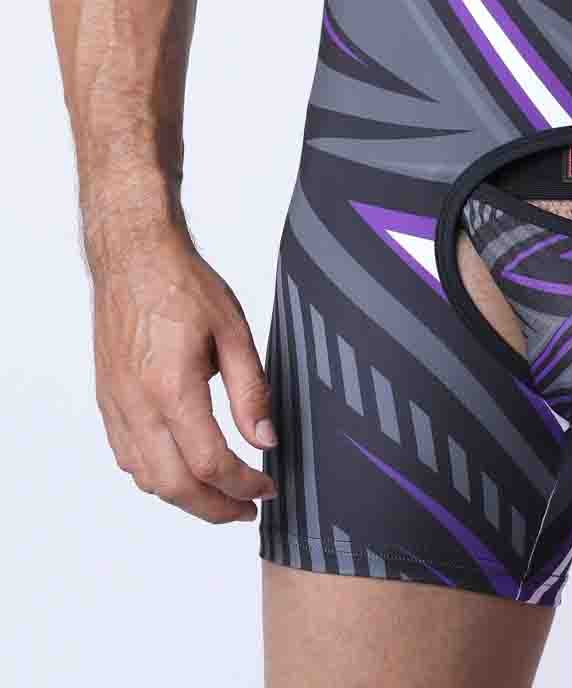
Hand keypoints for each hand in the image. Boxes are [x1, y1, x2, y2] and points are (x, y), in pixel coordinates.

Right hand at [91, 225, 276, 523]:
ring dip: (185, 498)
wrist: (132, 258)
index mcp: (171, 389)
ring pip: (147, 479)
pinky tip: (182, 469)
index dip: (244, 485)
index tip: (268, 487)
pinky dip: (156, 476)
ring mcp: (116, 406)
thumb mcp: (233, 331)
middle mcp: (137, 405)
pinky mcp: (108, 400)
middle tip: (248, 510)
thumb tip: (265, 440)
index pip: (210, 464)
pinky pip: (128, 457)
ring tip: (221, 496)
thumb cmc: (182, 284)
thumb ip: (251, 390)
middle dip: (216, 509)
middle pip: (175, 486)